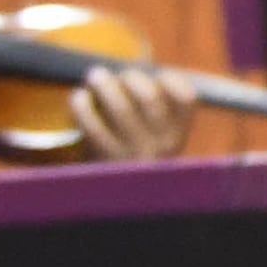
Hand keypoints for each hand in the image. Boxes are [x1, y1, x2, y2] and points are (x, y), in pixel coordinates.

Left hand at [70, 61, 198, 162]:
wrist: (116, 198)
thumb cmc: (131, 158)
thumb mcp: (155, 140)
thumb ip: (152, 111)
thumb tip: (129, 67)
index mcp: (177, 136)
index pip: (186, 98)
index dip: (170, 79)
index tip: (154, 77)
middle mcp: (161, 145)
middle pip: (149, 97)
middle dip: (129, 76)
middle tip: (113, 75)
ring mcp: (133, 152)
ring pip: (121, 108)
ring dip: (104, 84)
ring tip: (95, 76)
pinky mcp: (103, 159)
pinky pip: (91, 125)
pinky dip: (81, 104)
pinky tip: (79, 97)